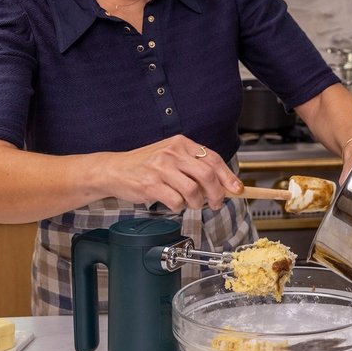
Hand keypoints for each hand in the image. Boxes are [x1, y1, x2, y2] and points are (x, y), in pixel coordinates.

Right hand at [102, 135, 242, 211]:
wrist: (114, 169)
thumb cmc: (146, 165)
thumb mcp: (171, 156)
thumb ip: (194, 166)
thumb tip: (222, 184)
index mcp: (181, 144)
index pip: (213, 159)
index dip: (228, 176)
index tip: (237, 188)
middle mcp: (172, 153)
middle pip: (207, 175)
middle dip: (217, 194)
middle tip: (216, 203)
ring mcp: (161, 168)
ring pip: (193, 190)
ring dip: (197, 203)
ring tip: (192, 204)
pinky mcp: (151, 184)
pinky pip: (176, 201)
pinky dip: (179, 207)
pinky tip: (174, 204)